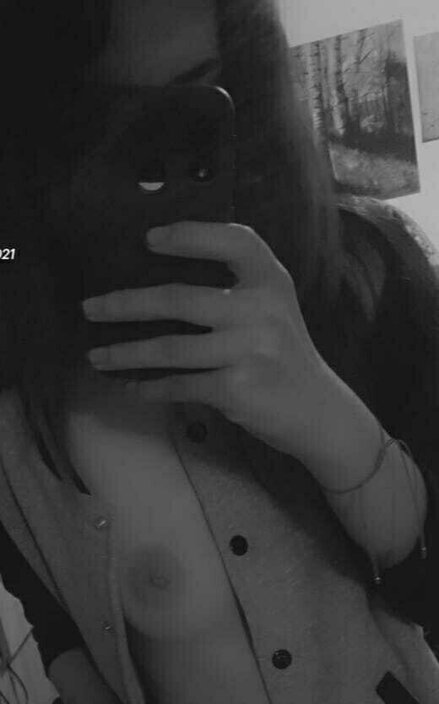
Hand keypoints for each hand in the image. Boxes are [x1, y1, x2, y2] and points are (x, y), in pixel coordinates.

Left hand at [84, 221, 328, 459]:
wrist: (318, 411)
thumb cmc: (283, 355)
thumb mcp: (273, 308)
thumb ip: (237, 287)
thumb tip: (161, 280)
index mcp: (270, 281)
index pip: (232, 241)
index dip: (190, 235)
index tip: (149, 240)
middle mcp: (261, 310)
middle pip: (179, 299)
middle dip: (126, 304)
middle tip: (90, 307)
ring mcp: (249, 351)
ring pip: (171, 348)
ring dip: (126, 354)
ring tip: (97, 355)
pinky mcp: (237, 389)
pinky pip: (180, 385)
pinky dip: (151, 388)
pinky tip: (131, 388)